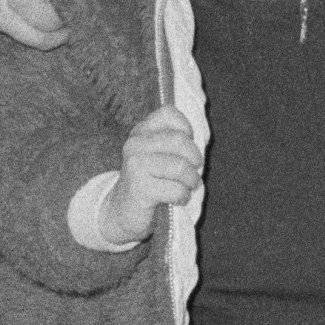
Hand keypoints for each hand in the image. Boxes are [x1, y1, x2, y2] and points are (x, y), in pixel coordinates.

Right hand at [100, 108, 200, 244]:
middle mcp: (135, 144)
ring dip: (191, 181)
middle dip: (195, 159)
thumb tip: (201, 139)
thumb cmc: (152, 180)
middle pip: (180, 140)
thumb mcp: (161, 154)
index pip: (169, 114)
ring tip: (187, 186)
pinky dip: (183, 196)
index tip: (185, 148)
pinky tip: (177, 199)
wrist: (123, 210)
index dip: (186, 129)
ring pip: (181, 166)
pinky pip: (176, 189)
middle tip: (193, 172)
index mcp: (141, 131)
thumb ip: (178, 142)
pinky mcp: (139, 188)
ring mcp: (135, 165)